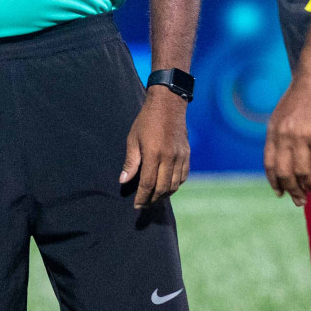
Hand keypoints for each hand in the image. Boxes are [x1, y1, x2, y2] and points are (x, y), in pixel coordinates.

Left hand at [119, 85, 190, 208]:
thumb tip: (123, 181)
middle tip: (144, 205)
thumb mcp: (133, 139)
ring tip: (154, 198)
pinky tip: (167, 187)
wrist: (168, 105)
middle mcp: (169, 158)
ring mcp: (180, 157)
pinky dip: (175, 185)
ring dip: (164, 195)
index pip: (148, 184)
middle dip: (152, 200)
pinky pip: (183, 177)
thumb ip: (130, 162)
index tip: (136, 206)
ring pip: (174, 185)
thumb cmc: (146, 121)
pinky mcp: (187, 155)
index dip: (142, 197)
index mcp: (154, 154)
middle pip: (162, 188)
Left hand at [264, 67, 310, 205]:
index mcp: (273, 130)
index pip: (269, 163)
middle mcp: (283, 134)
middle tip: (301, 202)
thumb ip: (283, 132)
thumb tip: (287, 153)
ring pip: (303, 170)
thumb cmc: (304, 93)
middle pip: (285, 171)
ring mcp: (300, 134)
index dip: (274, 181)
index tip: (280, 194)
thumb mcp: (284, 113)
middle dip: (293, 190)